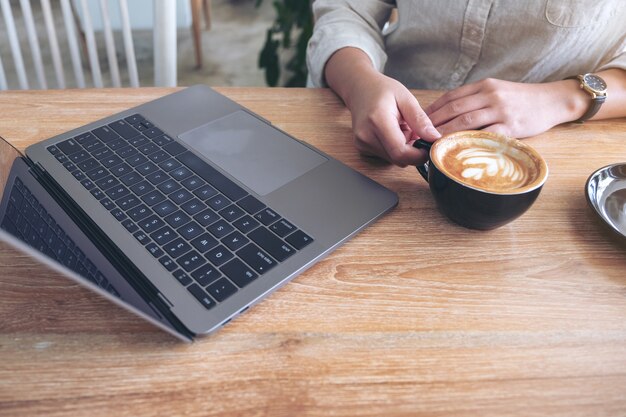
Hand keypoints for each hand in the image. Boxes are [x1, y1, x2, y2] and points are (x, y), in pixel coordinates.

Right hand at [346, 71, 441, 165]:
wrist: (359, 89)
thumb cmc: (382, 90)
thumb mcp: (406, 98)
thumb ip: (420, 120)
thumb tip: (434, 138)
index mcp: (377, 121)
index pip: (400, 152)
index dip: (418, 155)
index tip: (428, 147)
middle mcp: (366, 136)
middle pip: (398, 158)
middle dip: (412, 150)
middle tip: (413, 131)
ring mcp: (362, 144)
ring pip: (393, 159)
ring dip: (403, 148)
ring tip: (401, 128)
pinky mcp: (361, 148)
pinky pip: (386, 156)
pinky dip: (394, 148)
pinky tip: (392, 132)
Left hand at [426, 78, 580, 137]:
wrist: (554, 100)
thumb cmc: (522, 99)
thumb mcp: (497, 91)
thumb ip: (475, 99)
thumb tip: (448, 114)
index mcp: (484, 85)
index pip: (451, 97)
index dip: (432, 110)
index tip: (418, 121)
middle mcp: (490, 95)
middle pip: (454, 108)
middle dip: (432, 122)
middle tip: (417, 135)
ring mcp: (500, 110)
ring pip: (465, 121)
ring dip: (445, 133)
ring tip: (430, 143)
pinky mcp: (510, 125)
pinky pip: (485, 135)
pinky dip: (468, 142)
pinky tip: (456, 149)